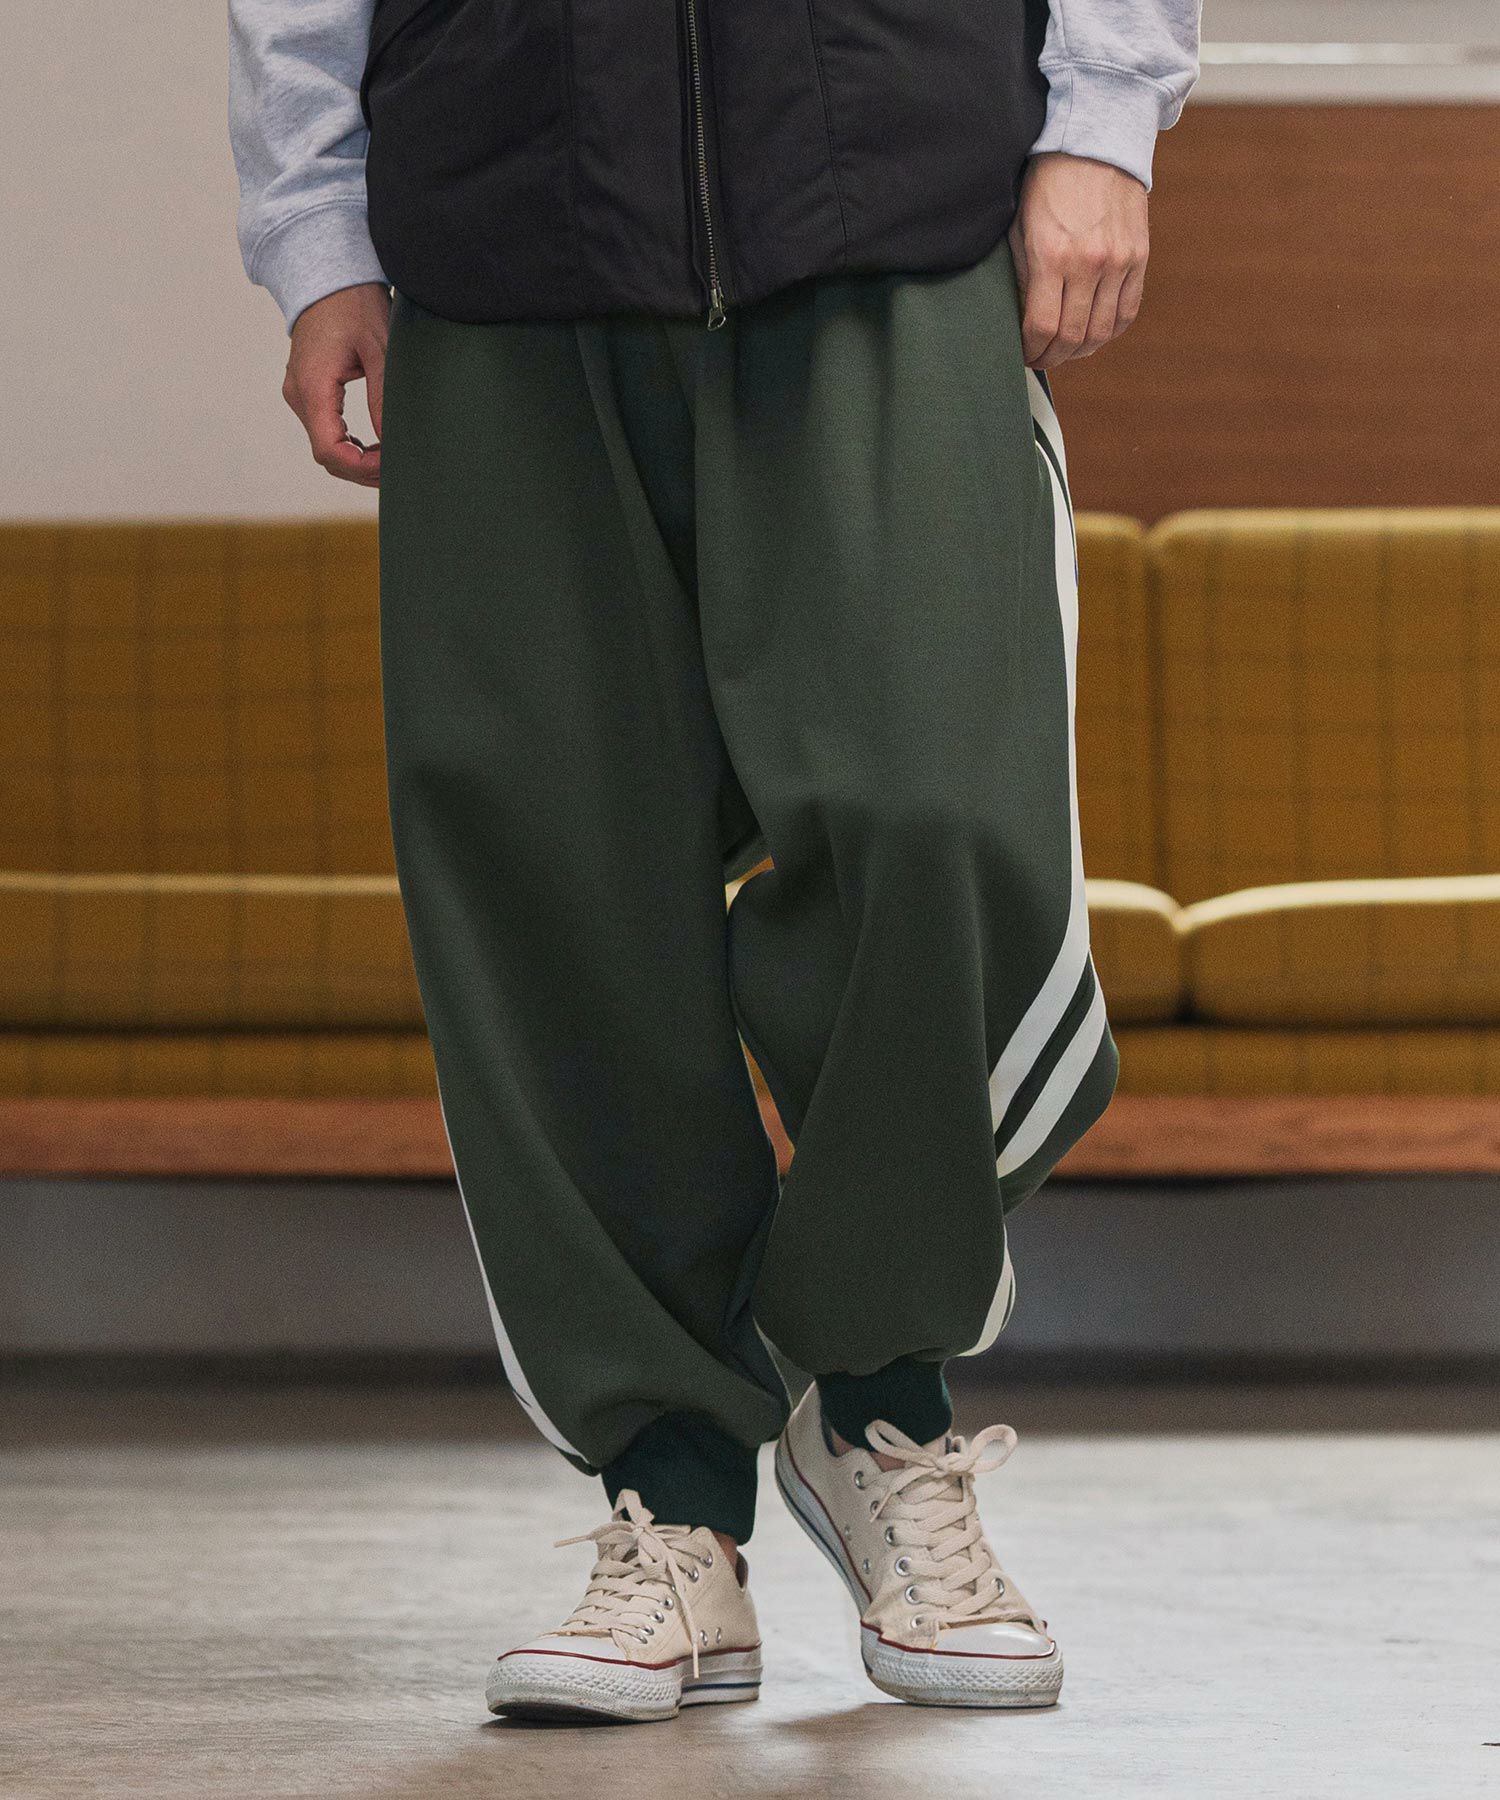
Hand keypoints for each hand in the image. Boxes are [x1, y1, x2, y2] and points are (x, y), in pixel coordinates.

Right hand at [282, 282, 390, 485]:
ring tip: (390, 460)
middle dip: (363, 470)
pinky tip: (375, 447)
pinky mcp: (307, 391)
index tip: (391, 464)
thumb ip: (383, 398)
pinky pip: (325, 430)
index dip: (362, 468)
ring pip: (326, 446)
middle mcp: (299, 395)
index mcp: (313, 387)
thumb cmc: (354, 304)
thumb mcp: (379, 350)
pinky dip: (349, 446)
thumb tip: (392, 441)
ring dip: (358, 460)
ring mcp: (300, 394)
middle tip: (398, 468)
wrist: (328, 276)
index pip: (330, 450)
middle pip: (327, 455)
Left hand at [1008, 153, 1148, 369]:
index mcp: (1054, 254)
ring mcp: (1119, 261)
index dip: (1031, 350)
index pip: (1043, 327)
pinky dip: (1109, 331)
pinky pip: (1127, 312)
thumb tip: (1024, 322)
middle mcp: (1090, 262)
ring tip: (1066, 350)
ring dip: (1081, 350)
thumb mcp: (1021, 227)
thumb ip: (1024, 277)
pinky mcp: (1139, 257)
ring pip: (1102, 332)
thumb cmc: (1049, 183)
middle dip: (1053, 356)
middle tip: (1042, 358)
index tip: (1024, 353)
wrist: (1096, 142)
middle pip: (1073, 337)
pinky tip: (1093, 333)